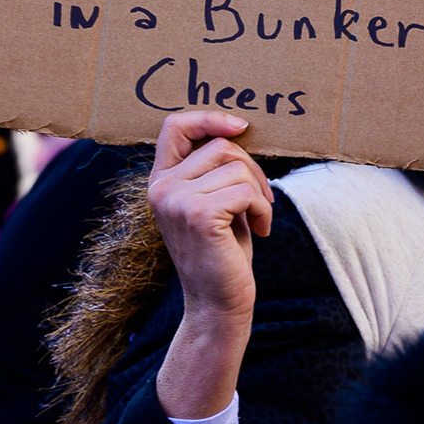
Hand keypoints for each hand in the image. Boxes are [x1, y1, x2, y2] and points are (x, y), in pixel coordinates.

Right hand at [149, 111, 273, 420]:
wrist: (218, 306)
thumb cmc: (223, 254)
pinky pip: (246, 190)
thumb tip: (237, 128)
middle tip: (262, 201)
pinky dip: (263, 208)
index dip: (208, 117)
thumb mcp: (213, 203)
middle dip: (252, 168)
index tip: (240, 127)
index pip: (174, 126)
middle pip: (220, 146)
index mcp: (161, 182)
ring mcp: (176, 200)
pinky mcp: (198, 215)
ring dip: (260, 192)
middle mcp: (161, 188)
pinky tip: (261, 230)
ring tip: (259, 218)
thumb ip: (214, 170)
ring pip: (237, 167)